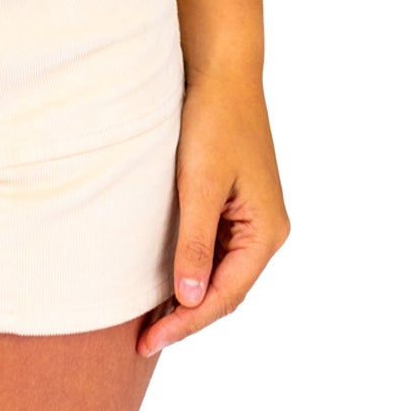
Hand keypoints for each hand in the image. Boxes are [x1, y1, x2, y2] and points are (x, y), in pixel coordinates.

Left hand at [137, 67, 290, 355]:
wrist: (221, 70)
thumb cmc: (213, 121)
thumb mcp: (200, 184)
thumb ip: (196, 243)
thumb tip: (190, 300)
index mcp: (267, 231)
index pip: (225, 294)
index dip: (188, 322)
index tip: (151, 340)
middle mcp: (266, 230)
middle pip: (226, 290)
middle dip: (188, 316)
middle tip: (144, 339)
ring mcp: (253, 217)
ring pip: (221, 272)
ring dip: (190, 296)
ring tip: (151, 319)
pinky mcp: (236, 202)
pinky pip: (217, 249)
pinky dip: (193, 268)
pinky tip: (167, 278)